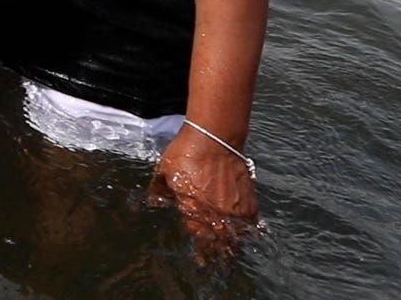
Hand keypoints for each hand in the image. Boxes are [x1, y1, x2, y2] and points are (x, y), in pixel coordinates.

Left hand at [148, 126, 259, 259]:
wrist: (214, 137)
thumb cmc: (185, 153)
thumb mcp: (164, 172)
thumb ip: (158, 191)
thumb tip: (149, 202)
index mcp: (193, 209)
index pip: (199, 239)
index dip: (201, 252)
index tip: (202, 261)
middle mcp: (216, 213)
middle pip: (220, 243)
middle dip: (219, 254)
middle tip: (219, 264)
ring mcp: (234, 208)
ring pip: (236, 236)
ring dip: (233, 246)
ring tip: (231, 254)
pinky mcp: (249, 199)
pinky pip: (250, 223)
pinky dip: (247, 231)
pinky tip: (245, 236)